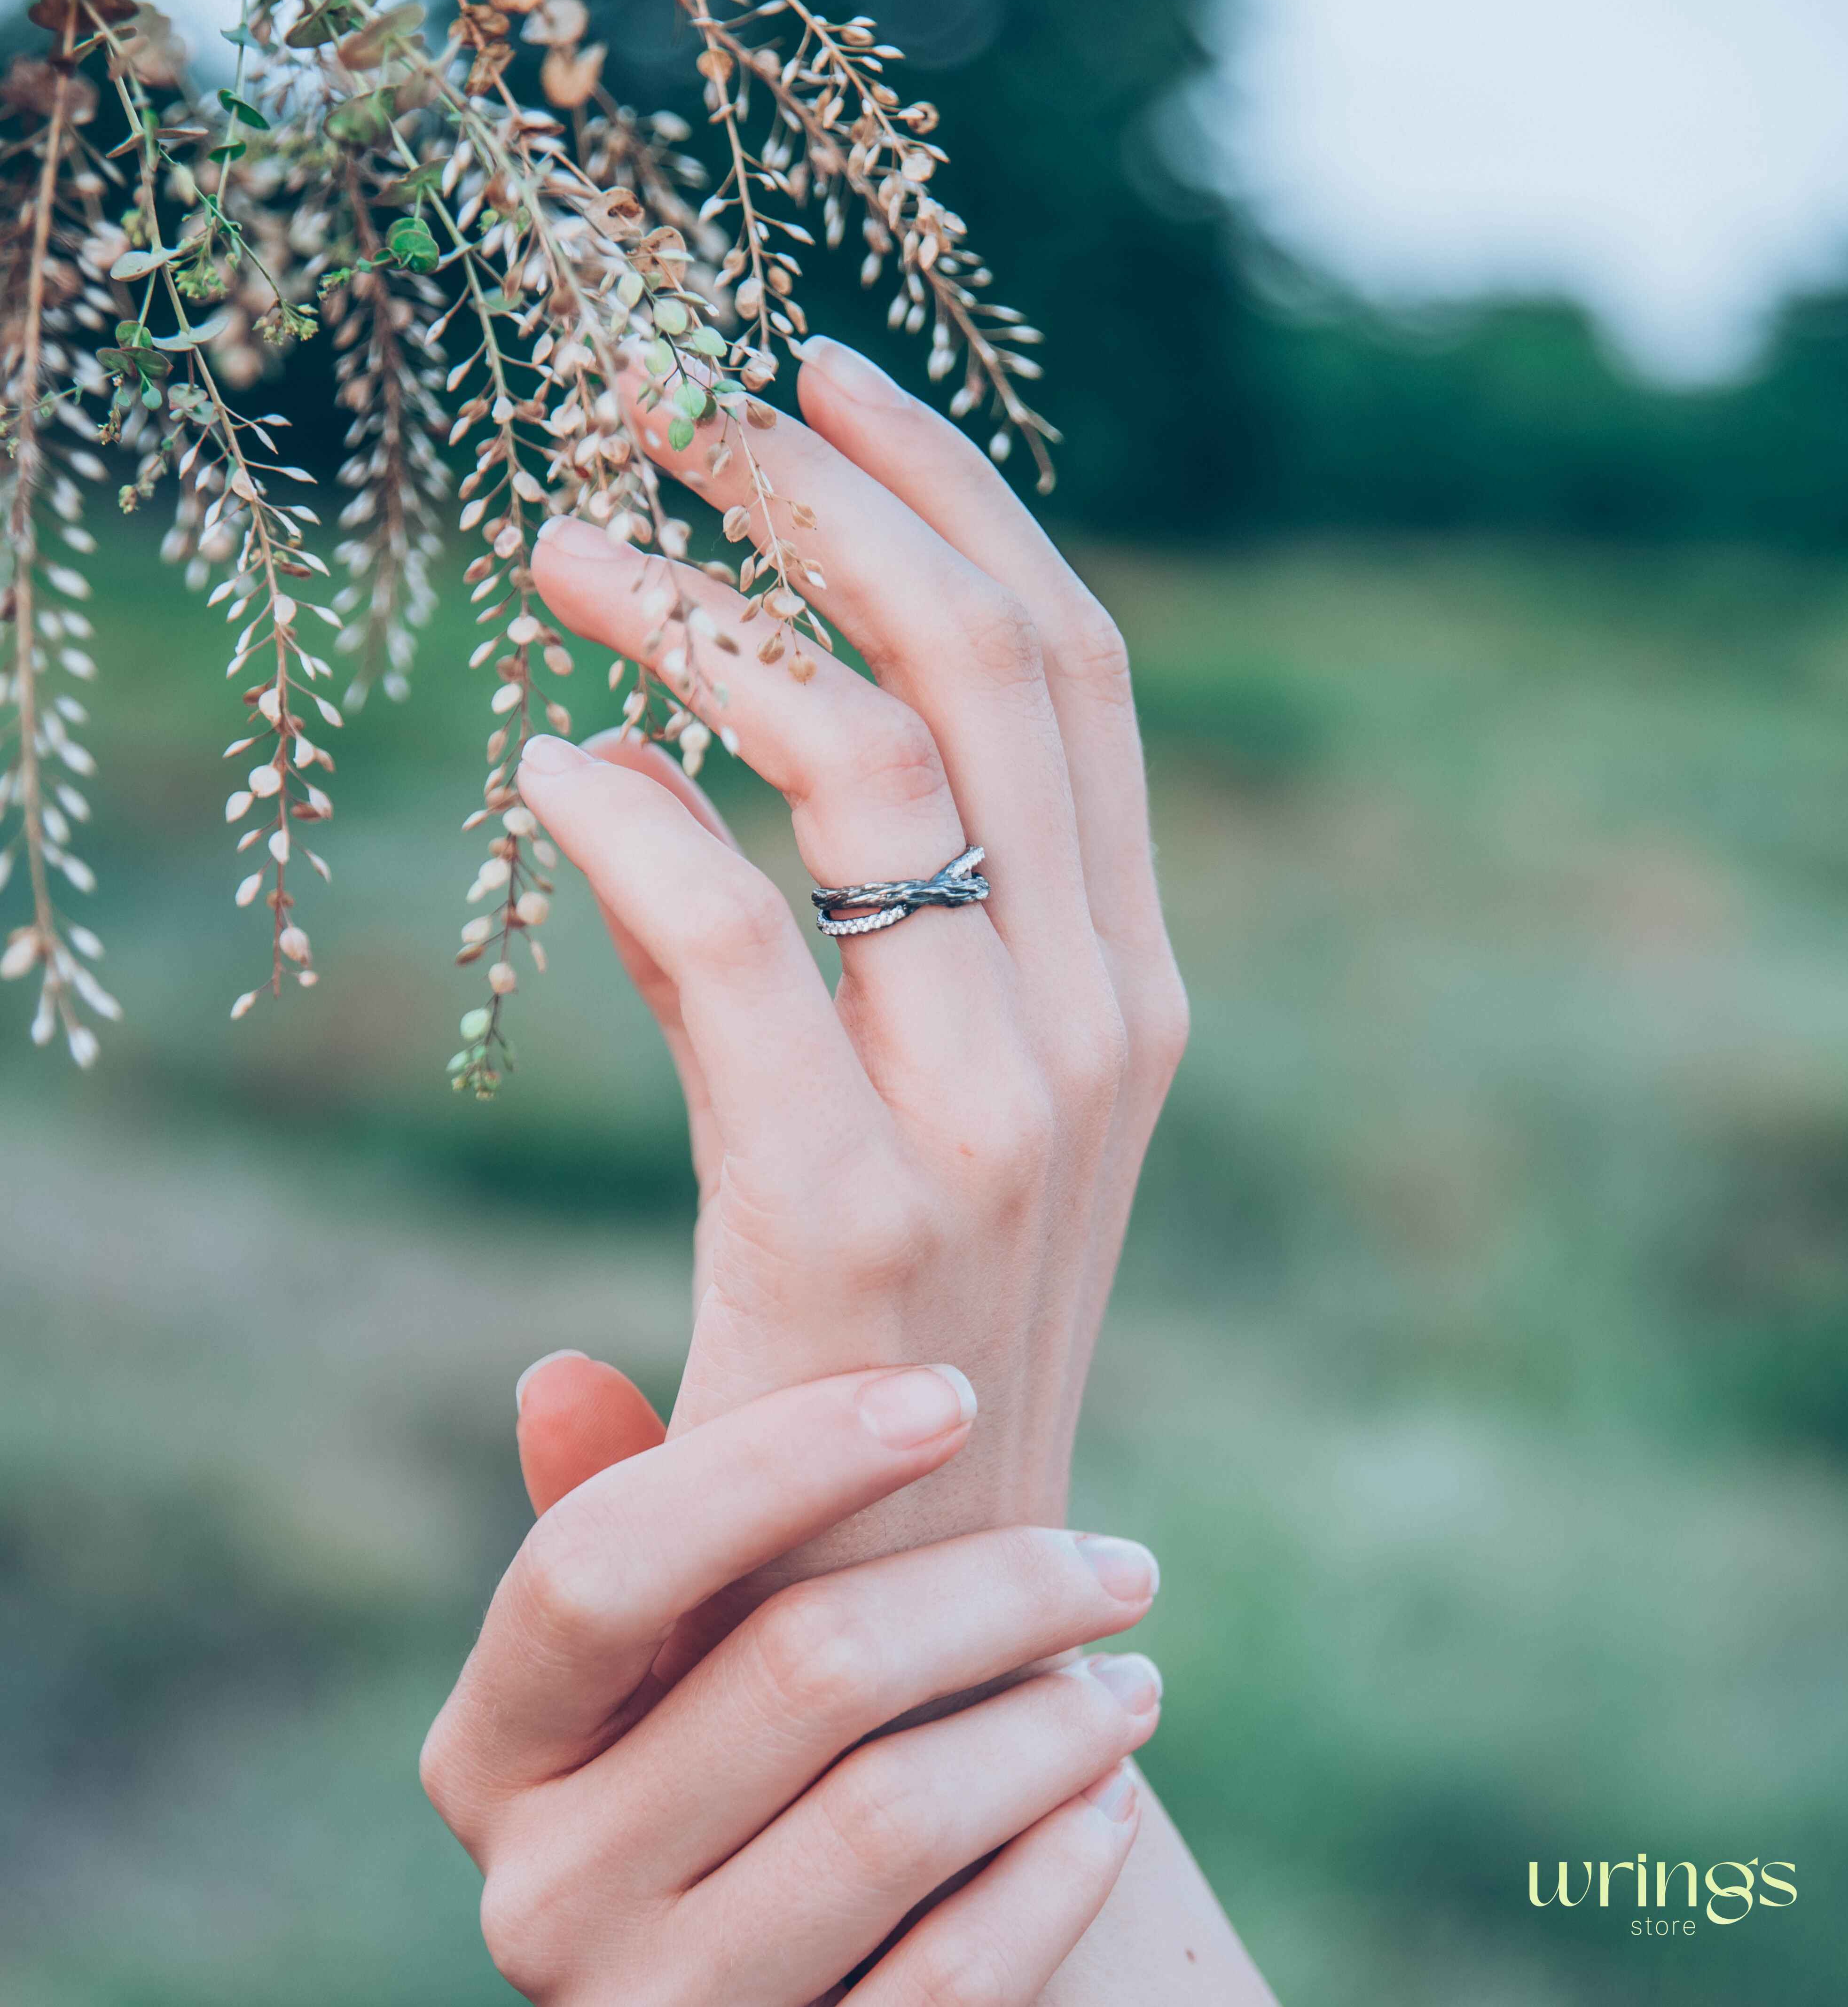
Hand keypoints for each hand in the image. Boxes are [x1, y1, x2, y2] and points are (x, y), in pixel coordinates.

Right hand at [422, 1359, 1164, 2005]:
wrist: (787, 1997)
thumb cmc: (734, 1770)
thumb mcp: (660, 1670)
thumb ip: (628, 1533)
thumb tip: (552, 1374)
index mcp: (493, 1752)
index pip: (595, 1564)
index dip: (778, 1457)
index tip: (954, 1396)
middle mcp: (542, 1892)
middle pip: (796, 1669)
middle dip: (997, 1591)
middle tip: (1121, 1566)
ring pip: (890, 1816)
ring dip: (1051, 1727)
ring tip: (1131, 1679)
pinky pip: (952, 1978)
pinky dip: (1055, 1868)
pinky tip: (1109, 1805)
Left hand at [518, 333, 1188, 1561]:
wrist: (933, 1635)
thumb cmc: (914, 1361)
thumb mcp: (953, 1126)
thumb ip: (882, 945)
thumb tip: (699, 754)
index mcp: (1128, 982)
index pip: (1069, 668)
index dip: (952, 496)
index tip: (821, 383)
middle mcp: (1099, 1021)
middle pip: (994, 663)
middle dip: (839, 493)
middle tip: (687, 397)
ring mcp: (1000, 1116)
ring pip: (878, 760)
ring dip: (713, 609)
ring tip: (566, 539)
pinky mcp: (857, 1215)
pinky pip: (733, 943)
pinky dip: (630, 821)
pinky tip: (548, 766)